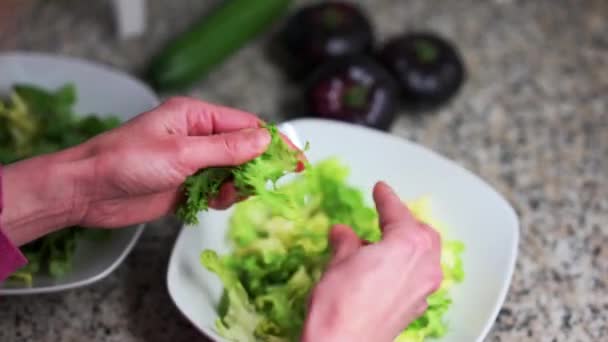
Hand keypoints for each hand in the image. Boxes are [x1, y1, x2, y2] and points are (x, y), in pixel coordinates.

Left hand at [2, 97, 298, 245]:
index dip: (272, 142)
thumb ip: (225, 149)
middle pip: (243, 150)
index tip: (295, 159)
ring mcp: (192, 162)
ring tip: (225, 195)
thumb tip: (264, 141)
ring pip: (233, 173)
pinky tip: (212, 202)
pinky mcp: (186, 186)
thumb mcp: (181, 153)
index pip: (246, 125)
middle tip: (263, 185)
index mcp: (195, 116)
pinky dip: (222, 198)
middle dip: (255, 168)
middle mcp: (197, 136)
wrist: (88, 192)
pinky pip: (218, 191)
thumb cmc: (126, 162)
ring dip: (237, 186)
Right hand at [301, 182, 442, 341]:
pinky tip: (384, 270)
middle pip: (424, 233)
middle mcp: (424, 266)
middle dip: (405, 222)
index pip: (398, 212)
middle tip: (385, 216)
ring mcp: (423, 290)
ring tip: (381, 244)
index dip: (386, 198)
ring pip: (426, 256)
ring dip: (408, 245)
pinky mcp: (415, 309)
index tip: (380, 188)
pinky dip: (406, 267)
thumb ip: (346, 243)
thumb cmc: (339, 303)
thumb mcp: (338, 263)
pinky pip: (418, 278)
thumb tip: (343, 233)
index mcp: (408, 245)